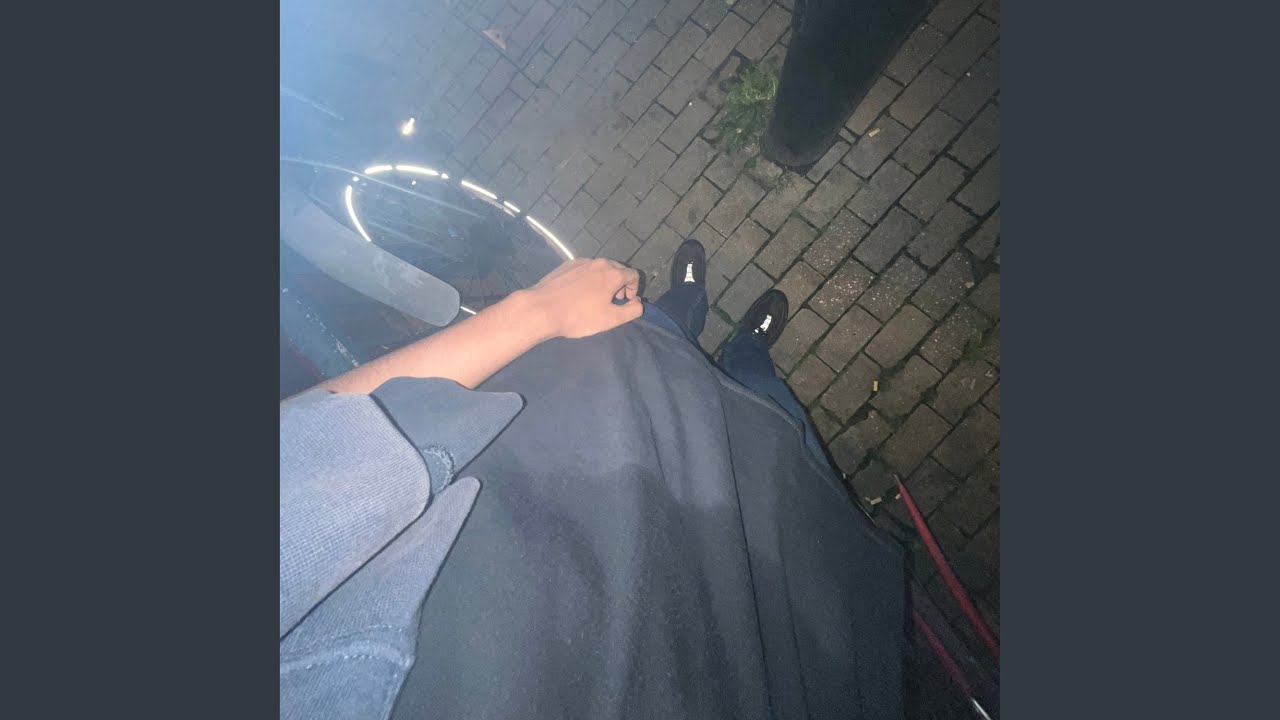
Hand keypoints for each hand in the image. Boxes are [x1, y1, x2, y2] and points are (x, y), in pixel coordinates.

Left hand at [521, 258, 642, 339]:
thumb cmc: (579, 316)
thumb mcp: (611, 319)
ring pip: (600, 268)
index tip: (626, 302)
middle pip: (617, 269)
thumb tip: (638, 302)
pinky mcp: (566, 265)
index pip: (634, 275)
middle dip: (620, 284)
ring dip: (604, 280)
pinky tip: (578, 293)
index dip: (634, 289)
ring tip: (596, 298)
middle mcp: (598, 262)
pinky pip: (585, 269)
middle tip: (613, 301)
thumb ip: (632, 310)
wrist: (542, 309)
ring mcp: (580, 262)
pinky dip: (588, 278)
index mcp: (612, 273)